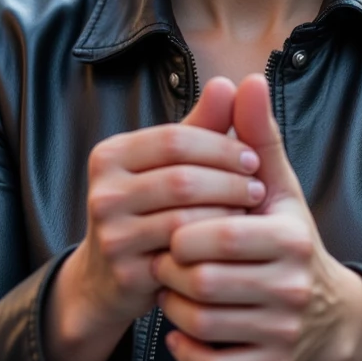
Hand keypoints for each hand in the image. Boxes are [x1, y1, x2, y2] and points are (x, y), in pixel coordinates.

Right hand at [55, 77, 264, 339]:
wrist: (110, 278)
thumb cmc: (151, 209)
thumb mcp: (171, 165)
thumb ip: (202, 126)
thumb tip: (230, 82)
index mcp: (110, 155)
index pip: (175, 138)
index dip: (221, 147)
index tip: (253, 158)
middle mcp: (103, 192)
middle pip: (182, 178)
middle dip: (229, 182)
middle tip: (258, 189)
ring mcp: (111, 234)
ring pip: (185, 217)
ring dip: (226, 214)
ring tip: (249, 214)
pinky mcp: (126, 272)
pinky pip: (183, 254)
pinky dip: (213, 245)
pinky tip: (230, 243)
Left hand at [154, 75, 361, 360]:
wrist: (328, 311)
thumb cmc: (288, 237)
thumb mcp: (278, 188)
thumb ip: (257, 137)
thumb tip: (245, 79)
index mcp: (290, 238)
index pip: (215, 233)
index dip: (183, 230)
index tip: (177, 226)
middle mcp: (292, 288)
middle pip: (201, 281)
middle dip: (172, 268)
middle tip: (166, 258)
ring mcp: (282, 332)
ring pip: (200, 322)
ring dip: (173, 304)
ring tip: (173, 286)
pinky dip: (186, 346)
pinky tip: (180, 324)